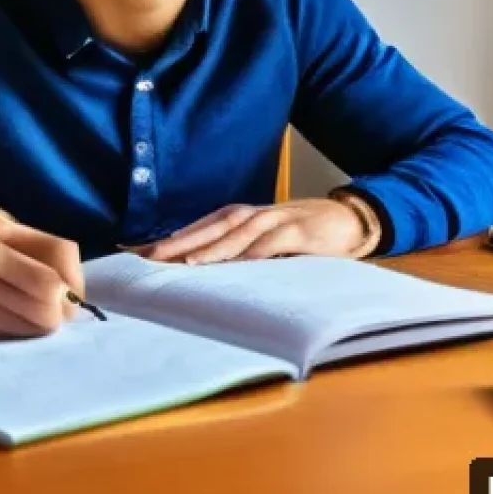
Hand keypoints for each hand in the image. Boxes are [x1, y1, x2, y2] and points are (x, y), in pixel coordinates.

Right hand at [0, 215, 84, 339]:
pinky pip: (6, 334)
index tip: (74, 294)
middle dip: (62, 309)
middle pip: (48, 292)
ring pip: (31, 320)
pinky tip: (8, 324)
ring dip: (40, 326)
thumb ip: (37, 252)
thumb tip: (74, 293)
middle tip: (60, 315)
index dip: (75, 280)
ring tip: (35, 320)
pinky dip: (16, 333)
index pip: (58, 254)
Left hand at [139, 198, 370, 264]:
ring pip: (236, 231)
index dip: (172, 240)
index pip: (200, 228)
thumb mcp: (269, 246)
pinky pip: (273, 241)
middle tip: (148, 259)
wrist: (352, 221)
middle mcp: (254, 216)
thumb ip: (242, 256)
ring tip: (185, 263)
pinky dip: (254, 251)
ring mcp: (276, 221)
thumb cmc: (305, 236)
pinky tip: (239, 263)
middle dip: (179, 242)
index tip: (140, 255)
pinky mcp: (299, 232)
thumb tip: (203, 277)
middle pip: (210, 226)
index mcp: (243, 219)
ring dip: (211, 246)